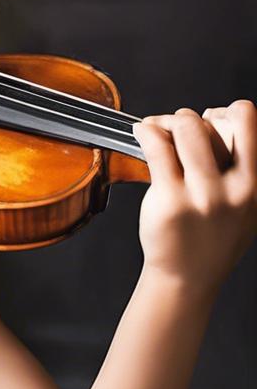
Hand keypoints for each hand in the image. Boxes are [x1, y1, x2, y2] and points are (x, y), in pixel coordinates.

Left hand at [133, 101, 256, 294]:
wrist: (188, 277)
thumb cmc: (213, 238)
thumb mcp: (247, 206)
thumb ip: (243, 171)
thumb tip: (223, 122)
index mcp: (256, 184)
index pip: (248, 123)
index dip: (227, 112)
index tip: (213, 119)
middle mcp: (235, 188)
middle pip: (215, 122)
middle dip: (191, 117)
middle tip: (179, 127)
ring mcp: (203, 194)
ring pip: (187, 128)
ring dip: (168, 121)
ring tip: (158, 129)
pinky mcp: (170, 200)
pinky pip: (157, 148)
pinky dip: (147, 131)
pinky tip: (143, 132)